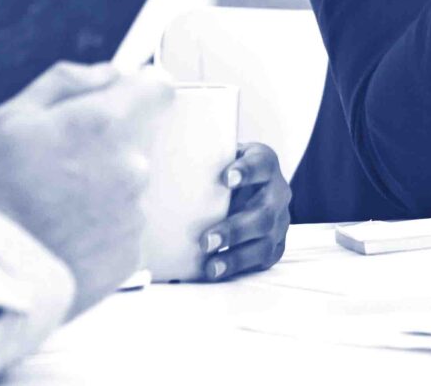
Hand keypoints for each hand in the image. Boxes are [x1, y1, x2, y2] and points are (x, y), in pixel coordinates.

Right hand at [0, 63, 172, 312]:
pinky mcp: (129, 255)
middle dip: (102, 146)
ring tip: (50, 207)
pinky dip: (97, 228)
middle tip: (54, 166)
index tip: (123, 95)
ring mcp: (134, 215)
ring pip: (125, 186)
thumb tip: (105, 73)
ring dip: (99, 189)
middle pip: (134, 140)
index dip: (137, 88)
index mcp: (104, 125)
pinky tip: (60, 234)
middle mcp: (131, 168)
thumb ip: (65, 82)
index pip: (155, 89)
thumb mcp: (8, 119)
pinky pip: (120, 228)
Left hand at [196, 142, 289, 280]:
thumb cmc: (224, 170)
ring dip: (235, 256)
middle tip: (204, 241)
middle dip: (234, 229)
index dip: (247, 171)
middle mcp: (277, 192)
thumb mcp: (220, 158)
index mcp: (265, 163)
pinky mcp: (276, 245)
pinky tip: (217, 271)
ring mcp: (280, 221)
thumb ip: (202, 161)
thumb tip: (150, 164)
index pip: (261, 164)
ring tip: (210, 267)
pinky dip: (239, 266)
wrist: (249, 186)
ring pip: (265, 241)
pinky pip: (262, 259)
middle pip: (264, 212)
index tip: (226, 178)